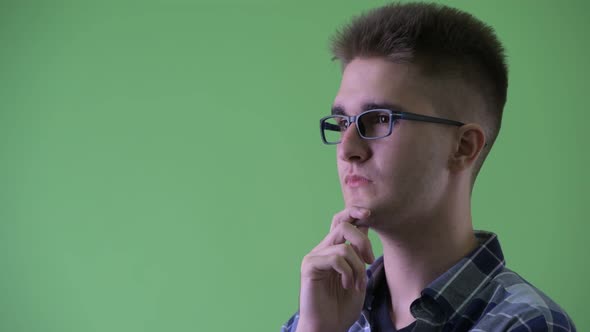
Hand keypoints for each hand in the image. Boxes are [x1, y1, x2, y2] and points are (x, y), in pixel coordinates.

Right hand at [295, 207, 374, 331]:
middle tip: (369, 260)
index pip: (341, 222)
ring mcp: (314, 256)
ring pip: (343, 244)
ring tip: (356, 284)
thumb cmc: (342, 307)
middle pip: (343, 225)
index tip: (370, 214)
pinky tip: (347, 285)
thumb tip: (365, 225)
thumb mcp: (358, 276)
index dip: (354, 212)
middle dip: (363, 240)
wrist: (328, 327)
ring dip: (358, 266)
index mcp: (333, 250)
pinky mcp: (309, 266)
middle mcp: (322, 250)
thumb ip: (359, 253)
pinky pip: (336, 258)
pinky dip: (348, 272)